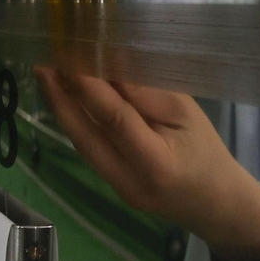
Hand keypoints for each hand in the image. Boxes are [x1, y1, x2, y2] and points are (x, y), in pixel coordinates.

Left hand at [34, 68, 259, 260]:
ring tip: (49, 75)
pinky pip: (88, 150)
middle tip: (43, 63)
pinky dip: (76, 122)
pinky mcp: (110, 187)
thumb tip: (108, 63)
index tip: (68, 57)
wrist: (216, 204)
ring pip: (80, 143)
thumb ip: (146, 93)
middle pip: (84, 135)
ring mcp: (116, 189)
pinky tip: (66, 99)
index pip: (113, 119)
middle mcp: (129, 181)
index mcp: (156, 163)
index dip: (87, 87)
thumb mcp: (187, 114)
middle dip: (60, 97)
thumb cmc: (207, 151)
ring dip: (62, 108)